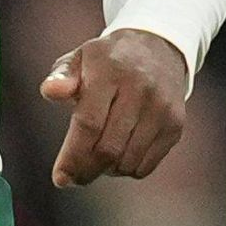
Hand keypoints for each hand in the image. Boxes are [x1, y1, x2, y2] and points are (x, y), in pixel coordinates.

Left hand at [38, 29, 186, 187]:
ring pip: (128, 162)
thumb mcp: (81, 58)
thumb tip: (50, 91)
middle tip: (73, 177)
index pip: (89, 123)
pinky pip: (146, 166)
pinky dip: (127, 169)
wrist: (158, 47)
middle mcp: (140, 90)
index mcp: (111, 72)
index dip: (73, 155)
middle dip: (86, 170)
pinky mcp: (175, 125)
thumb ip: (61, 76)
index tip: (60, 178)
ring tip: (96, 156)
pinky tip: (119, 154)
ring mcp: (161, 109)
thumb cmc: (109, 59)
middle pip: (109, 149)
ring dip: (107, 170)